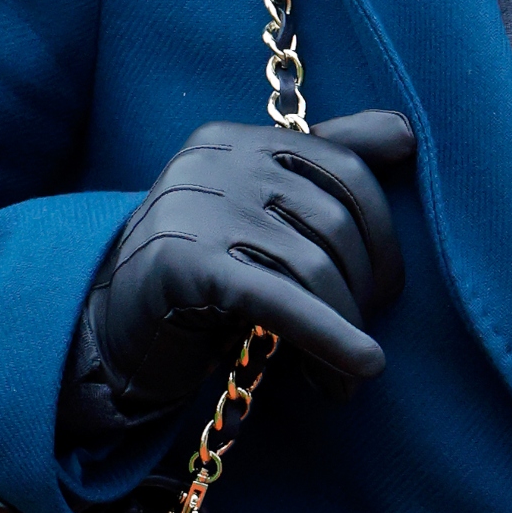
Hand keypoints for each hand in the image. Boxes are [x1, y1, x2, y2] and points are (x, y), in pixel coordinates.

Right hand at [95, 111, 415, 411]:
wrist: (105, 326)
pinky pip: (279, 299)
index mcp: (239, 138)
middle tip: (363, 342)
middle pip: (334, 221)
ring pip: (313, 266)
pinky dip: (330, 338)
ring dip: (345, 331)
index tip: (385, 291)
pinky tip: (358, 369)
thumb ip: (324, 163)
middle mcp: (216, 160)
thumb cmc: (200, 272)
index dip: (383, 235)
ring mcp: (195, 207)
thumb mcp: (259, 211)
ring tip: (346, 378)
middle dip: (363, 292)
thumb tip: (406, 134)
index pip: (346, 169)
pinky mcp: (183, 263)